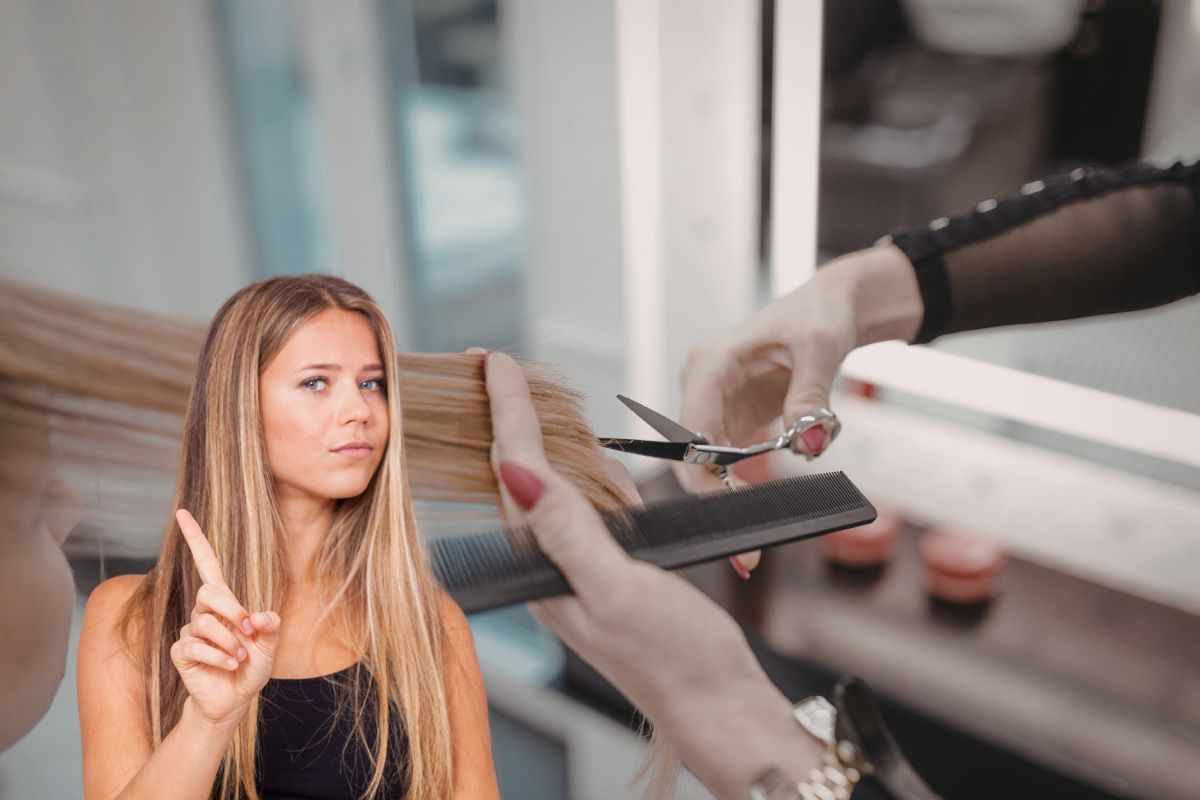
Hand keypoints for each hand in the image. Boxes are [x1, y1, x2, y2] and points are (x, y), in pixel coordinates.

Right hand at [171, 509, 280, 728]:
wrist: (234, 699)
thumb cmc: (251, 667)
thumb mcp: (270, 645)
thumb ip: (270, 627)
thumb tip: (260, 617)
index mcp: (225, 602)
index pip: (207, 563)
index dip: (196, 538)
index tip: (182, 512)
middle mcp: (204, 612)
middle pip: (208, 593)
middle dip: (232, 610)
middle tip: (248, 632)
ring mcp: (190, 631)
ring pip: (204, 624)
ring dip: (229, 644)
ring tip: (239, 658)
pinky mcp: (181, 652)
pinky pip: (196, 647)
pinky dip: (219, 658)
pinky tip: (229, 666)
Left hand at [483, 352, 764, 723]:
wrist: (715, 704)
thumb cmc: (673, 657)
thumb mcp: (619, 589)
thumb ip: (568, 531)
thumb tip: (517, 473)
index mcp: (544, 565)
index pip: (516, 470)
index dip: (507, 409)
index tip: (496, 361)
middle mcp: (551, 564)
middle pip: (517, 473)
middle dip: (506, 415)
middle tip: (494, 366)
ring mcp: (577, 567)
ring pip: (552, 487)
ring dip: (543, 441)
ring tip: (526, 397)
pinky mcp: (605, 570)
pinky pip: (583, 509)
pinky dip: (584, 474)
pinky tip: (592, 466)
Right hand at [675, 245, 922, 574]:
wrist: (832, 306)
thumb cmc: (820, 314)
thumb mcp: (821, 349)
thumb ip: (810, 397)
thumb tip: (807, 443)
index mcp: (711, 364)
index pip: (692, 432)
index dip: (704, 478)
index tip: (730, 514)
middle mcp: (703, 386)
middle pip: (694, 457)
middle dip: (717, 504)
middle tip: (746, 555)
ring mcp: (716, 404)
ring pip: (710, 466)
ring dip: (733, 501)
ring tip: (754, 548)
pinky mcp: (735, 419)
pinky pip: (732, 463)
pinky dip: (748, 487)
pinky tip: (766, 509)